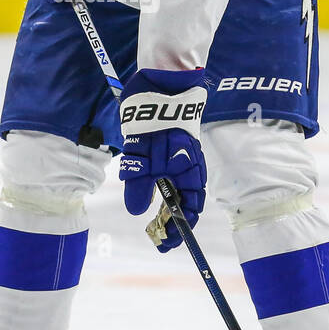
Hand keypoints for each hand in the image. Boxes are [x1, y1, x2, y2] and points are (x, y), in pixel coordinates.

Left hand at [118, 68, 207, 252]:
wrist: (159, 84)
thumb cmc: (156, 121)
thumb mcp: (145, 158)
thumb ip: (141, 186)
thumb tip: (138, 213)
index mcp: (190, 172)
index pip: (189, 209)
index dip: (178, 229)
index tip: (165, 244)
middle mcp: (186, 166)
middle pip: (180, 201)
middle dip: (168, 222)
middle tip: (155, 239)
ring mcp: (174, 155)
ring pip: (168, 187)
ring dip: (158, 203)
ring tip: (148, 218)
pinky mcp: (161, 145)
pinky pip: (157, 171)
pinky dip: (150, 182)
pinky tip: (141, 185)